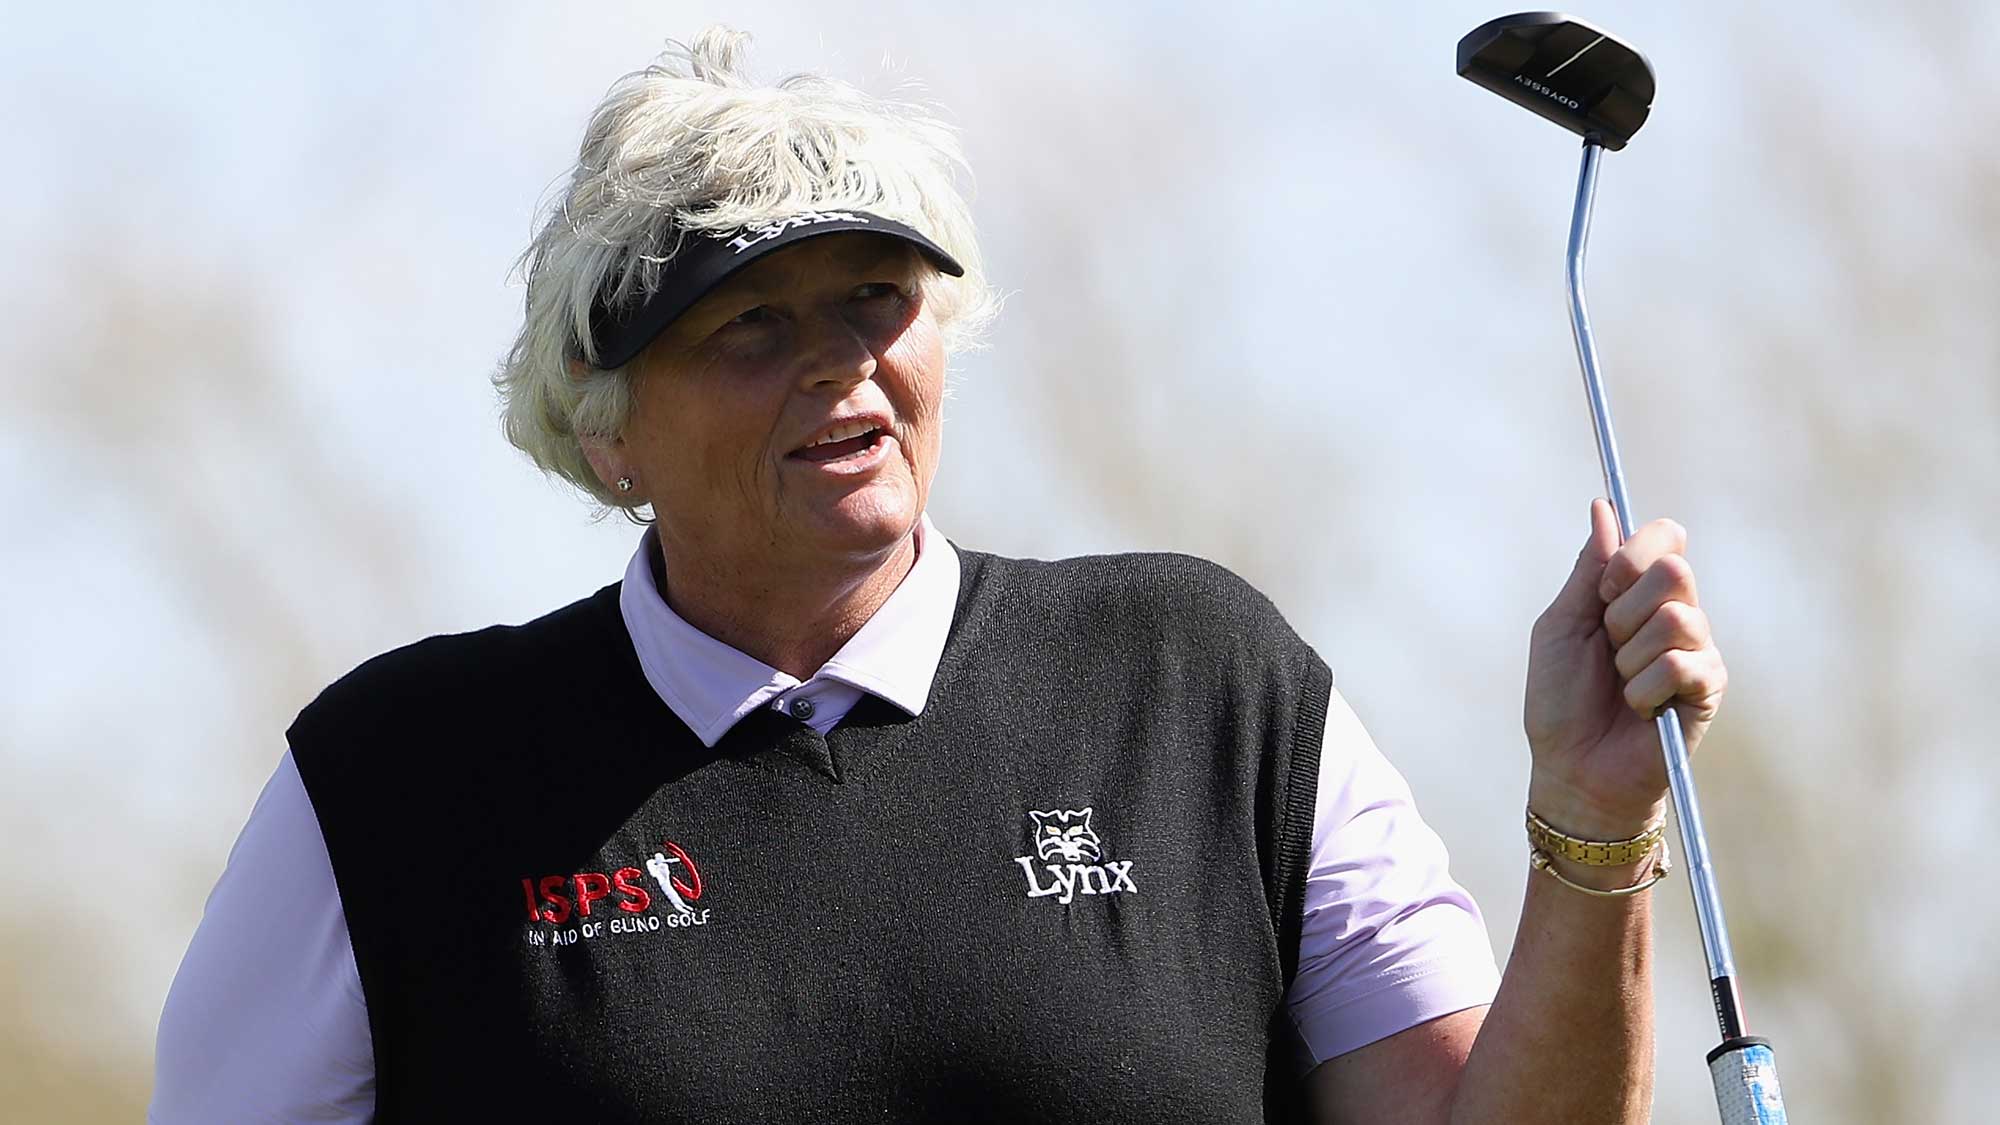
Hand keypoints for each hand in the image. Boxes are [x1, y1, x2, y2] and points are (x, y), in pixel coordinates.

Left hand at [1523, 499, 1727, 837]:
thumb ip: (1587, 570)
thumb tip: (1604, 507)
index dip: (1631, 557)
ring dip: (1630, 655)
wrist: (1573, 768)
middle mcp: (1677, 612)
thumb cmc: (1560, 700)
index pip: (1664, 536)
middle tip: (1608, 645)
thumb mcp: (1561, 625)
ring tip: (1621, 684)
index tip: (1603, 591)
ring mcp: (1698, 648)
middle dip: (1624, 609)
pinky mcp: (1709, 687)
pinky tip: (1639, 708)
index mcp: (1638, 592)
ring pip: (1677, 617)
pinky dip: (1643, 688)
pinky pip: (1680, 663)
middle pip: (1674, 569)